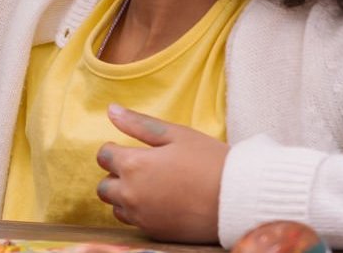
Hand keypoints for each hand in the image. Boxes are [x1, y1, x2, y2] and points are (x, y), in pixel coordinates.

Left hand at [93, 105, 226, 243]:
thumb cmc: (210, 161)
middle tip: (142, 169)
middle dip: (116, 176)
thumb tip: (111, 110)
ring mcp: (142, 216)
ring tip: (152, 187)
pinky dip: (140, 213)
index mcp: (133, 165)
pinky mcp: (156, 233)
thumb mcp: (176, 134)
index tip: (133, 150)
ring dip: (126, 196)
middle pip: (104, 186)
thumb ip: (139, 124)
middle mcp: (131, 194)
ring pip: (117, 207)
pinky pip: (135, 223)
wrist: (239, 199)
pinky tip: (161, 204)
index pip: (103, 156)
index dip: (115, 150)